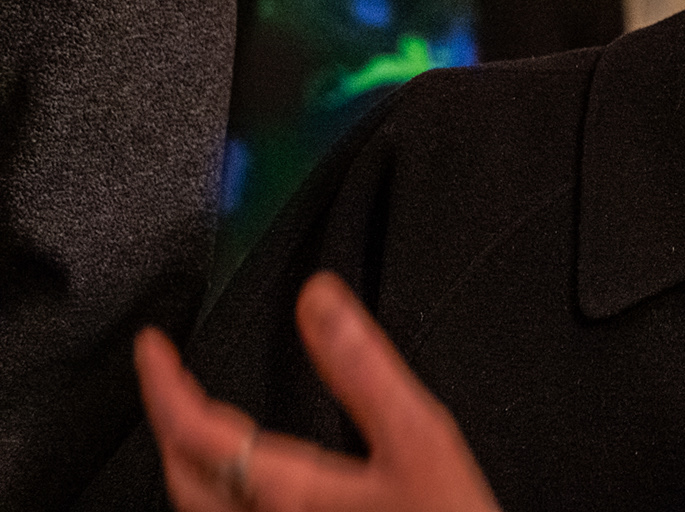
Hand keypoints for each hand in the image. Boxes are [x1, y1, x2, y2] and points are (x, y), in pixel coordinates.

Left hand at [135, 271, 500, 511]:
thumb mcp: (420, 439)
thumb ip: (365, 369)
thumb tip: (320, 303)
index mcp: (286, 494)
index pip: (195, 432)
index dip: (165, 383)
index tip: (154, 349)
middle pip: (184, 481)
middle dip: (168, 424)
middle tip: (167, 383)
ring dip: (190, 468)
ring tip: (198, 433)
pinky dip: (223, 502)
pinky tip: (251, 496)